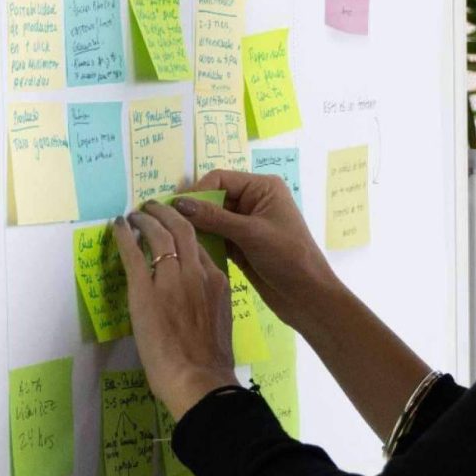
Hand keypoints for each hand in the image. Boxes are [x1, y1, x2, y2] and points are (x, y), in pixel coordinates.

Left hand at [113, 202, 238, 420]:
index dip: (184, 230)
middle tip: (153, 206)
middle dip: (166, 213)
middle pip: (182, 229)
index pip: (200, 244)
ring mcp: (171, 279)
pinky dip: (125, 235)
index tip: (174, 226)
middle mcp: (196, 272)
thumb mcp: (219, 319)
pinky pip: (133, 254)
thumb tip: (195, 297)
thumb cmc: (210, 361)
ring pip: (160, 234)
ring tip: (137, 213)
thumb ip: (208, 299)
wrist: (199, 379)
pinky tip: (119, 226)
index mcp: (217, 280)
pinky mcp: (144, 291)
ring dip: (147, 219)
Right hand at [174, 170, 340, 330]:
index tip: (175, 210)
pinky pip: (216, 236)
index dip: (197, 192)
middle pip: (214, 198)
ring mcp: (246, 224)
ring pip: (212, 219)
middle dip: (194, 210)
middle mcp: (253, 201)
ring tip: (174, 239)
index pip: (220, 179)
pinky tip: (188, 250)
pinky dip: (204, 241)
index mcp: (262, 187)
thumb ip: (214, 218)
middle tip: (168, 225)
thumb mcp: (251, 234)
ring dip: (197, 228)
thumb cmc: (288, 257)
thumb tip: (178, 204)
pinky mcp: (240, 245)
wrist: (307, 296)